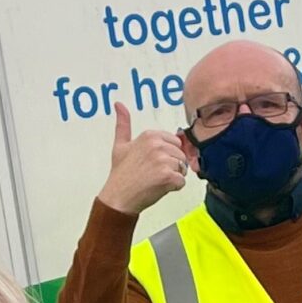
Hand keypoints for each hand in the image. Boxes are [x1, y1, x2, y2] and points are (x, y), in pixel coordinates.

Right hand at [95, 101, 194, 215]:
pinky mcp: (168, 176)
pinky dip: (174, 187)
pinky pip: (182, 181)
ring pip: (183, 168)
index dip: (167, 154)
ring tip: (155, 180)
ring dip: (173, 177)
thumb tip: (119, 104)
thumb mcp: (120, 145)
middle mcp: (157, 145)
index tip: (153, 162)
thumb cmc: (120, 174)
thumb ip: (123, 124)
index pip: (175, 142)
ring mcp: (163, 160)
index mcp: (149, 135)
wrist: (118, 198)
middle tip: (153, 173)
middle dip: (172, 166)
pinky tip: (159, 187)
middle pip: (180, 155)